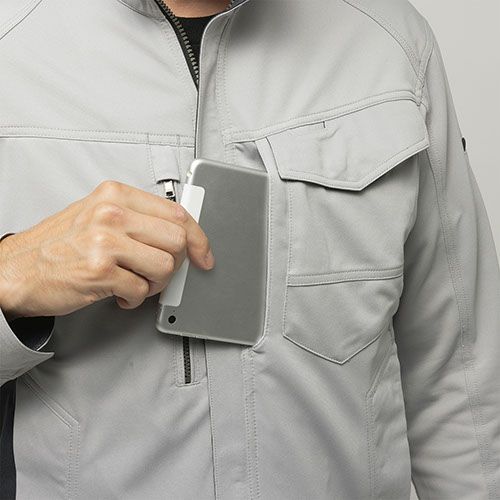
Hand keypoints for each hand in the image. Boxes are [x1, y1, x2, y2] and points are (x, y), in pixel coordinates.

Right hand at [0, 180, 214, 319]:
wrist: (16, 270)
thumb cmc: (59, 245)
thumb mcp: (98, 215)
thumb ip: (139, 219)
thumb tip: (179, 234)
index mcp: (116, 194)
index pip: (177, 213)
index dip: (199, 238)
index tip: (203, 254)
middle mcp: (112, 213)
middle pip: (177, 240)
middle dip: (174, 264)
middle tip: (157, 272)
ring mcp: (106, 241)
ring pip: (165, 266)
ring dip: (155, 283)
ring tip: (136, 283)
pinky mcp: (100, 270)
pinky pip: (141, 290)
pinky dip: (135, 299)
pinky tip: (120, 294)